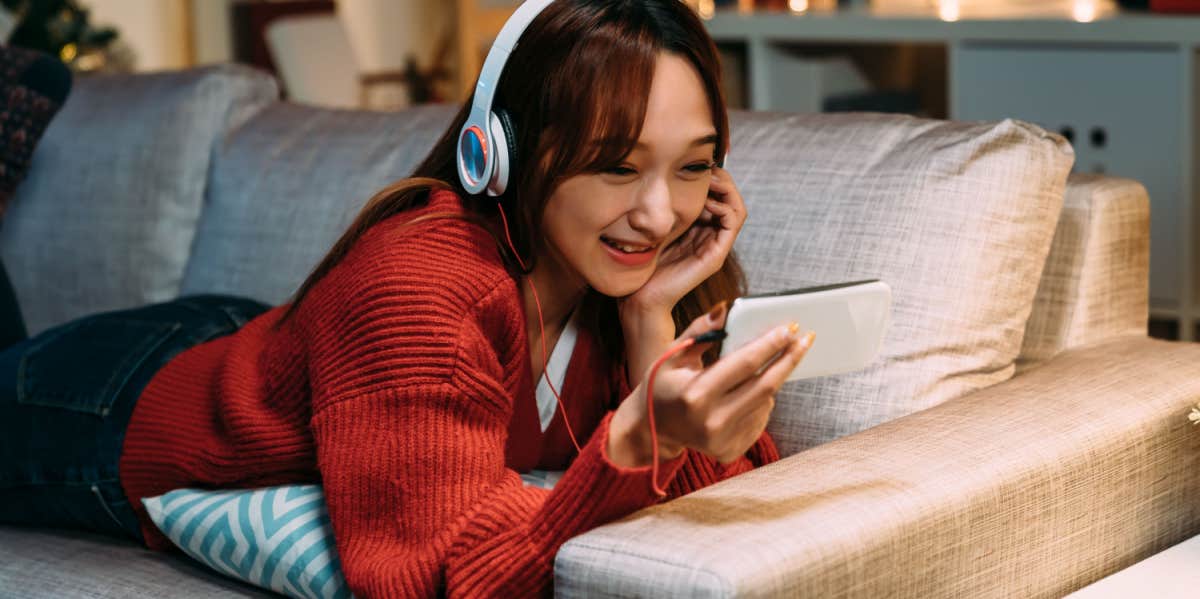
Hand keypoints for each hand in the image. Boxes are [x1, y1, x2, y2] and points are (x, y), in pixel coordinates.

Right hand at [608, 305, 814, 466]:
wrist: (648, 430)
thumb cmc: (660, 386)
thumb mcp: (671, 354)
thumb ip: (700, 331)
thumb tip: (726, 308)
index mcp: (695, 395)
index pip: (744, 364)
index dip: (770, 344)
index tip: (789, 328)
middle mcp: (711, 422)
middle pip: (765, 385)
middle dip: (789, 359)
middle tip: (805, 339)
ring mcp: (722, 441)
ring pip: (766, 402)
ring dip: (774, 378)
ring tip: (771, 362)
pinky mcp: (730, 451)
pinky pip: (760, 419)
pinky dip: (762, 400)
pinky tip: (751, 390)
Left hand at [624, 166, 746, 312]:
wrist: (639, 295)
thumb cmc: (642, 261)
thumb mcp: (655, 224)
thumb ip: (666, 206)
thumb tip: (669, 176)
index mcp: (699, 228)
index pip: (719, 196)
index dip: (714, 177)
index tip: (698, 165)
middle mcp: (710, 236)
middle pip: (731, 199)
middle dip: (722, 180)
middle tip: (707, 169)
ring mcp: (715, 246)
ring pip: (737, 209)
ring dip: (726, 190)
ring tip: (709, 182)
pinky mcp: (715, 256)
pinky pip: (732, 224)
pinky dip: (724, 207)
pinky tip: (706, 202)